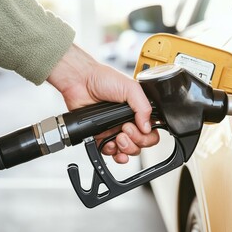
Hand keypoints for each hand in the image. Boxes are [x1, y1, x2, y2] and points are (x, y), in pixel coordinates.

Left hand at [47, 44, 158, 162]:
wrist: (80, 82)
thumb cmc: (103, 79)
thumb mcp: (130, 88)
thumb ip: (144, 107)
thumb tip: (148, 127)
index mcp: (138, 111)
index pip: (151, 132)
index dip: (146, 135)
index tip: (136, 127)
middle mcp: (129, 122)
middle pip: (141, 144)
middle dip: (135, 141)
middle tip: (125, 129)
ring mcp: (115, 130)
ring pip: (127, 150)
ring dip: (125, 148)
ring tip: (118, 137)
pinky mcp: (102, 136)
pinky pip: (110, 151)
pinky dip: (111, 152)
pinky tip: (110, 144)